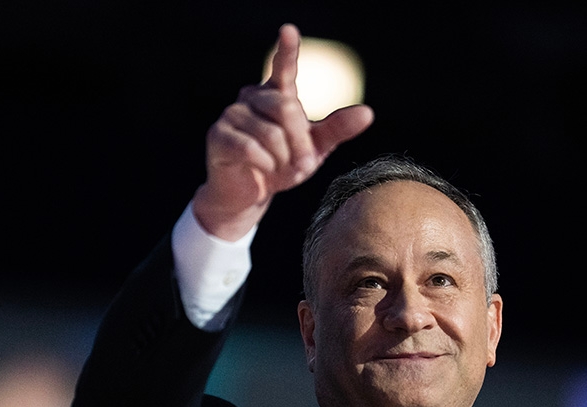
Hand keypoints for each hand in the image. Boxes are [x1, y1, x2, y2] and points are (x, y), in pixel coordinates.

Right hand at [192, 23, 373, 240]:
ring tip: (280, 170)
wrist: (251, 195)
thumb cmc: (283, 166)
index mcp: (277, 94)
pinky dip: (264, 165)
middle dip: (300, 143)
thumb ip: (337, 129)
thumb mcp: (315, 149)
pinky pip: (250, 148)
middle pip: (287, 110)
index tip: (289, 30)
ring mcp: (232, 114)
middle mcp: (252, 97)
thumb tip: (368, 113)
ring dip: (283, 159)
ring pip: (270, 133)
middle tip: (304, 167)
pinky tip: (262, 171)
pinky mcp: (218, 135)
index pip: (284, 67)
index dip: (287, 49)